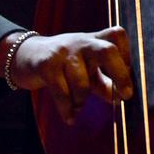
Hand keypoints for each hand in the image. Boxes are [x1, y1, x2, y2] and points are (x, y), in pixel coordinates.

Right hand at [9, 27, 134, 123]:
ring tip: (78, 106)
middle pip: (107, 51)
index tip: (126, 76)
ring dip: (82, 100)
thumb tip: (120, 99)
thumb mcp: (86, 69)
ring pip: (82, 81)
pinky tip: (70, 118)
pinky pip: (62, 92)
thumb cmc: (65, 65)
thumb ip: (104, 83)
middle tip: (125, 95)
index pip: (117, 35)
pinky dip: (67, 109)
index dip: (127, 55)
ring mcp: (63, 52)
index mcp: (94, 40)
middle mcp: (81, 42)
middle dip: (120, 75)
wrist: (26, 55)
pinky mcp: (47, 65)